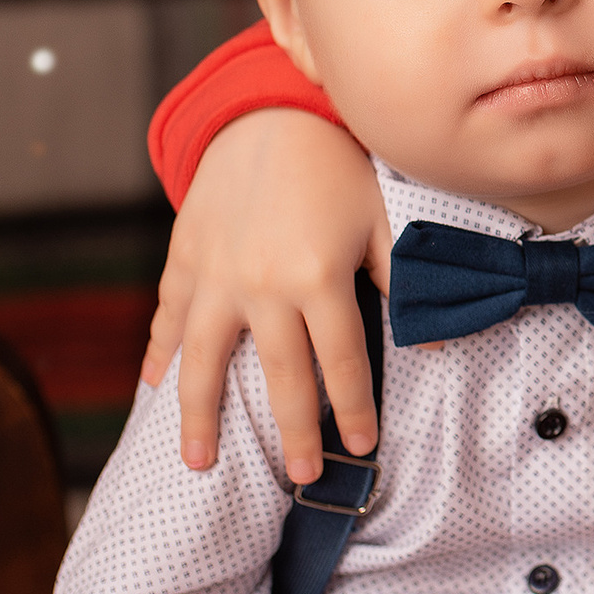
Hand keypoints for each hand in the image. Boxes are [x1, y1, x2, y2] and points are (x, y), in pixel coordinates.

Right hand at [140, 109, 389, 481]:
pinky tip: (154, 392)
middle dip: (294, 432)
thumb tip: (439, 344)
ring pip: (205, 361)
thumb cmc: (338, 171)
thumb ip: (406, 283)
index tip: (362, 448)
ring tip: (199, 464)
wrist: (269, 116)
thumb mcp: (382, 219)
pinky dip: (158, 356)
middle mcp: (262, 284)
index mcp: (318, 277)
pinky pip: (168, 318)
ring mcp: (216, 275)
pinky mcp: (184, 260)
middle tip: (304, 477)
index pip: (341, 361)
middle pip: (280, 375)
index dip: (353, 408)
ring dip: (201, 417)